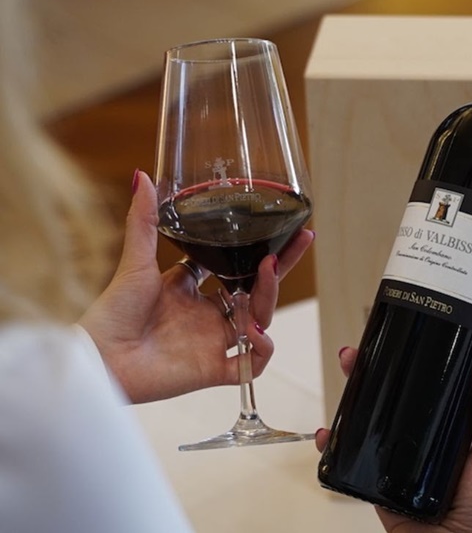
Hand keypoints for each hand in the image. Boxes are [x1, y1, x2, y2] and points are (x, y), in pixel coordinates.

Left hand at [78, 170, 313, 403]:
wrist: (100, 358)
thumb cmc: (112, 312)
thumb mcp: (135, 260)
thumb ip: (145, 220)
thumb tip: (142, 176)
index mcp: (192, 289)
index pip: (235, 267)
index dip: (258, 252)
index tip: (279, 231)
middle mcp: (207, 315)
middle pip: (255, 292)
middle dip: (278, 269)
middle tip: (298, 241)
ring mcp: (212, 342)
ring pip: (258, 321)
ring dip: (269, 298)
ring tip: (267, 274)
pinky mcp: (213, 369)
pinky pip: (250, 365)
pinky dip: (261, 352)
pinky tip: (257, 334)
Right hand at [316, 348, 471, 532]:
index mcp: (449, 429)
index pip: (429, 387)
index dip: (414, 362)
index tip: (400, 337)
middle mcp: (420, 438)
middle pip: (392, 397)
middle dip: (372, 372)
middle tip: (360, 354)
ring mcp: (395, 457)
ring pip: (369, 420)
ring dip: (352, 397)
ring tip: (347, 375)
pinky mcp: (376, 479)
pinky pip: (351, 457)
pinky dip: (336, 443)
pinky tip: (330, 431)